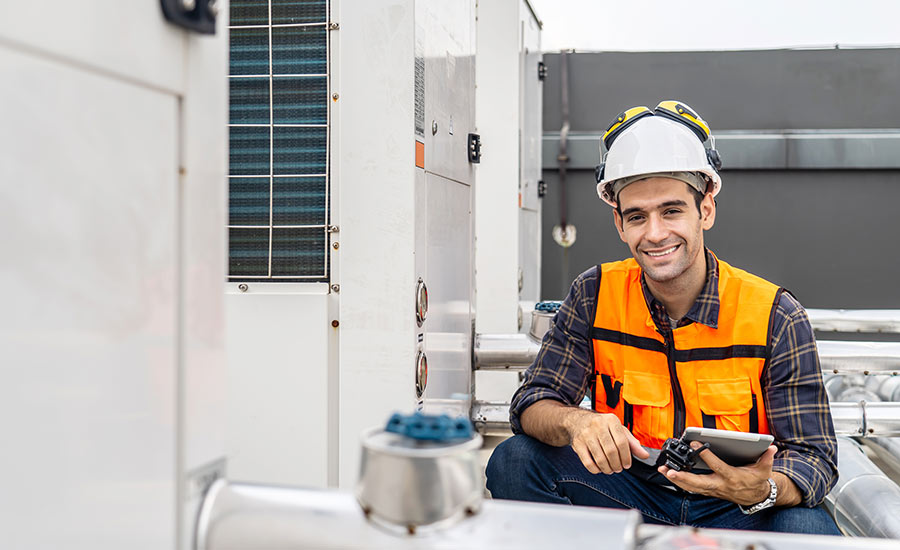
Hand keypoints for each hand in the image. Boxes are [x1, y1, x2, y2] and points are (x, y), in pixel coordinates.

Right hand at [567, 412, 649, 474]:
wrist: (577, 421)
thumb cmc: (602, 427)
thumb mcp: (618, 430)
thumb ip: (632, 443)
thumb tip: (645, 455)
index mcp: (611, 420)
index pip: (622, 442)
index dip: (626, 457)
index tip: (627, 465)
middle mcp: (598, 425)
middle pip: (611, 451)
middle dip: (617, 465)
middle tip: (619, 469)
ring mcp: (586, 434)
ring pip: (600, 458)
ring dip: (608, 468)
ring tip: (611, 470)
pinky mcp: (578, 444)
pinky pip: (588, 462)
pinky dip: (596, 469)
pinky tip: (599, 469)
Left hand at [658, 442, 776, 505]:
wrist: (756, 497)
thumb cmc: (757, 481)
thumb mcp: (764, 470)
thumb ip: (766, 459)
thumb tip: (771, 448)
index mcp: (732, 477)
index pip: (718, 466)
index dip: (707, 456)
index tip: (697, 444)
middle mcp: (720, 485)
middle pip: (698, 483)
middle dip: (683, 477)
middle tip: (669, 470)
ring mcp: (713, 489)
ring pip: (692, 486)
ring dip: (676, 480)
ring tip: (663, 470)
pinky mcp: (708, 490)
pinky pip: (692, 487)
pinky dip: (680, 482)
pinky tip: (669, 475)